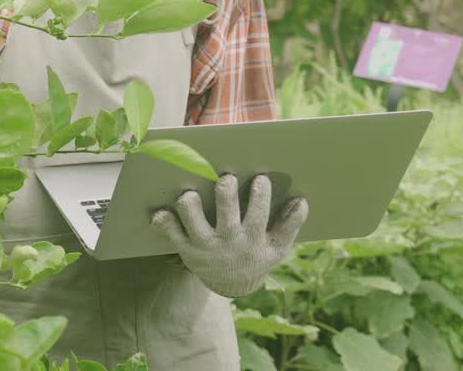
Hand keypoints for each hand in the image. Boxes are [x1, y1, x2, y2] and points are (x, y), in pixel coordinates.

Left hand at [151, 174, 307, 297]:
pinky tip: (160, 212)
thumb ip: (290, 225)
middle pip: (226, 213)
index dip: (259, 194)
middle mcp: (228, 240)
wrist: (232, 285)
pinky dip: (164, 222)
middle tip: (226, 177)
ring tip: (191, 193)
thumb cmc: (256, 256)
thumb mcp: (278, 247)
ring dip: (190, 205)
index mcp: (252, 238)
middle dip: (226, 192)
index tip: (260, 178)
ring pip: (193, 221)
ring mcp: (205, 244)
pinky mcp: (186, 248)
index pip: (259, 214)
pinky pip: (171, 234)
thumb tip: (302, 201)